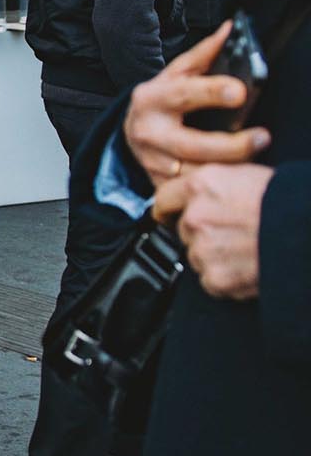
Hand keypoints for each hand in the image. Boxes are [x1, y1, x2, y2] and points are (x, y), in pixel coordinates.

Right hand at [123, 22, 270, 188]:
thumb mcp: (176, 74)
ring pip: (192, 172)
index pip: (184, 94)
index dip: (212, 92)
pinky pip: (189, 190)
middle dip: (230, 145)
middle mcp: (146, 132)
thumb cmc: (162, 99)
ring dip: (226, 170)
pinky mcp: (157, 184)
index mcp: (151, 98)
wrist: (130, 131)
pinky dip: (214, 185)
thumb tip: (231, 28)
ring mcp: (150, 161)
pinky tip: (235, 180)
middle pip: (191, 144)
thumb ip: (204, 54)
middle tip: (262, 137)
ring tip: (255, 164)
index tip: (240, 92)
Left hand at [152, 162, 273, 299]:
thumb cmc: (292, 200)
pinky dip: (228, 278)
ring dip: (216, 256)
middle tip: (235, 233)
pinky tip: (250, 266)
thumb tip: (204, 194)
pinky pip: (212, 281)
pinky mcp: (216, 278)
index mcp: (202, 186)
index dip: (169, 209)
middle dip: (204, 233)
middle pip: (185, 230)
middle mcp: (195, 216)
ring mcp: (203, 249)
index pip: (164, 198)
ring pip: (198, 256)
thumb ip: (216, 186)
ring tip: (248, 248)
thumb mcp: (248, 175)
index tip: (168, 215)